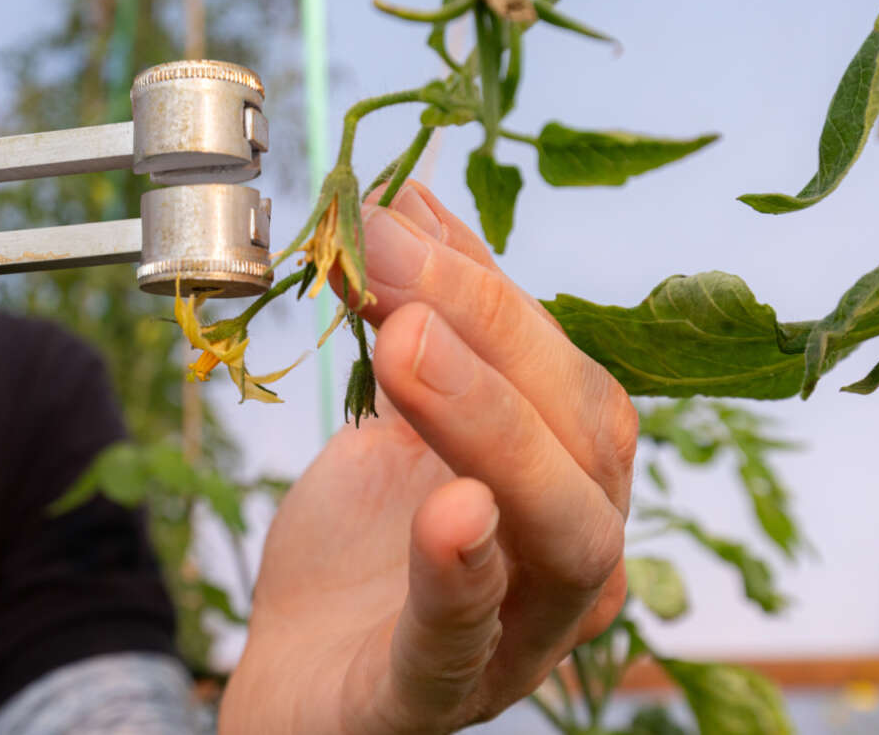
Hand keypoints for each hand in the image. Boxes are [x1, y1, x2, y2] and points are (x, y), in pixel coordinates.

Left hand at [221, 180, 634, 733]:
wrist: (298, 676)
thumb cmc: (363, 551)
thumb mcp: (393, 418)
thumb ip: (425, 321)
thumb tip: (415, 194)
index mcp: (568, 479)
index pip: (563, 370)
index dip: (484, 286)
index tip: (391, 215)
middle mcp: (572, 557)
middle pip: (581, 438)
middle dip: (489, 334)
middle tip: (388, 262)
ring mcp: (519, 637)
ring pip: (564, 537)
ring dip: (491, 426)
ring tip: (409, 344)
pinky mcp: (436, 697)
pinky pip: (464, 642)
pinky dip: (461, 576)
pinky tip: (448, 512)